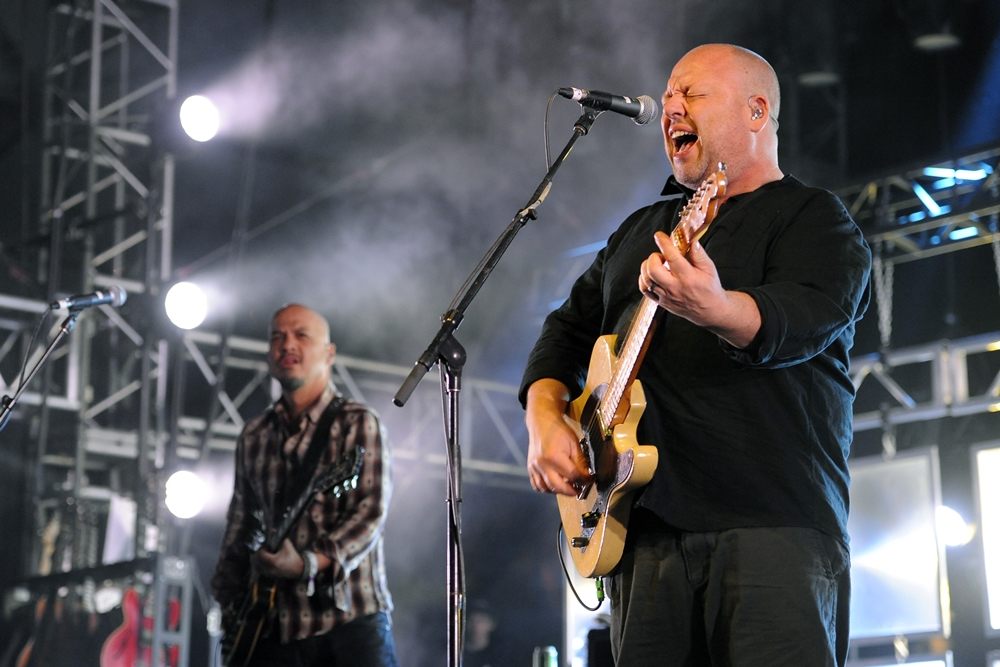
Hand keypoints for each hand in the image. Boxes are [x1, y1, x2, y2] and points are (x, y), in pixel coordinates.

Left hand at [254, 539, 303, 579]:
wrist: (298, 568)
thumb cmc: (292, 556)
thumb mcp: (286, 544)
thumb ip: (279, 537)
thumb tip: (272, 530)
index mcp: (274, 561)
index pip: (260, 554)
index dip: (261, 548)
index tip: (265, 545)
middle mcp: (270, 569)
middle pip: (256, 560)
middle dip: (258, 553)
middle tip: (262, 549)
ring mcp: (269, 573)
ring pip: (256, 566)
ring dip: (256, 559)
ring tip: (260, 554)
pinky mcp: (269, 576)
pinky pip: (259, 570)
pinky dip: (258, 565)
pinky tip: (261, 560)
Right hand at [525, 379, 591, 495]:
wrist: (542, 422)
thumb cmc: (559, 431)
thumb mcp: (574, 444)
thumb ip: (580, 462)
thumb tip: (587, 477)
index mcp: (554, 457)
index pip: (572, 475)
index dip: (583, 480)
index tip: (589, 481)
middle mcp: (542, 464)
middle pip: (558, 486)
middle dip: (572, 491)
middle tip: (580, 489)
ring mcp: (534, 467)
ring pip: (547, 489)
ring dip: (559, 491)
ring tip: (568, 487)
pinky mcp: (530, 468)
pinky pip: (537, 485)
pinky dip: (546, 489)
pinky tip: (554, 485)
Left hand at [639, 233, 760, 347]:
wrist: (710, 311)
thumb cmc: (710, 289)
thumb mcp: (710, 269)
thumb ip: (699, 254)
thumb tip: (692, 241)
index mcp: (688, 277)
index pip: (672, 257)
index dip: (663, 244)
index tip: (659, 236)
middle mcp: (675, 288)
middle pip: (653, 270)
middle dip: (653, 257)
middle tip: (661, 255)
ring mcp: (666, 296)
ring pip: (646, 280)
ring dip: (647, 267)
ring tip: (657, 264)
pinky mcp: (661, 302)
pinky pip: (645, 290)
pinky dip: (643, 279)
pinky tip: (651, 274)